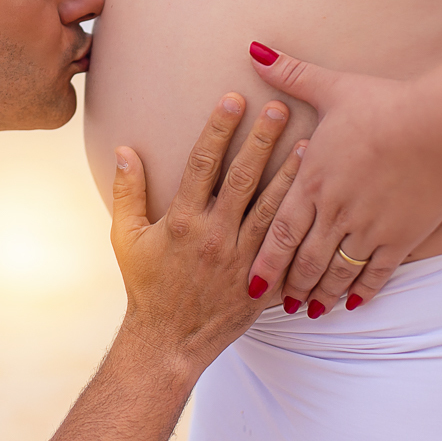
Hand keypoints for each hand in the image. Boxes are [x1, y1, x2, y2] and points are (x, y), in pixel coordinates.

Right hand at [110, 93, 304, 375]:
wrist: (169, 341)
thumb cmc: (146, 286)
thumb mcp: (126, 237)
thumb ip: (126, 191)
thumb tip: (124, 149)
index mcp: (182, 221)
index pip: (202, 164)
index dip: (218, 129)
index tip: (232, 99)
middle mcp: (215, 236)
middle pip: (243, 178)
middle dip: (261, 139)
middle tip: (278, 107)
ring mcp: (242, 260)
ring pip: (272, 208)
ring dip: (291, 174)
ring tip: (310, 142)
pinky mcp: (261, 282)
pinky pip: (287, 247)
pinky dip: (303, 221)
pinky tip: (317, 199)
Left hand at [246, 41, 441, 316]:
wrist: (438, 125)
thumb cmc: (383, 104)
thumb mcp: (331, 87)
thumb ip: (290, 74)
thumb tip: (254, 48)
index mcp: (312, 180)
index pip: (277, 231)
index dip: (264, 260)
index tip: (252, 282)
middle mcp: (334, 210)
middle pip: (304, 259)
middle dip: (289, 285)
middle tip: (278, 305)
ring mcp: (368, 228)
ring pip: (336, 272)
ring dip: (320, 294)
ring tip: (310, 311)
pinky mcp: (401, 236)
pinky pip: (377, 273)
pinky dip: (363, 290)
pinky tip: (354, 303)